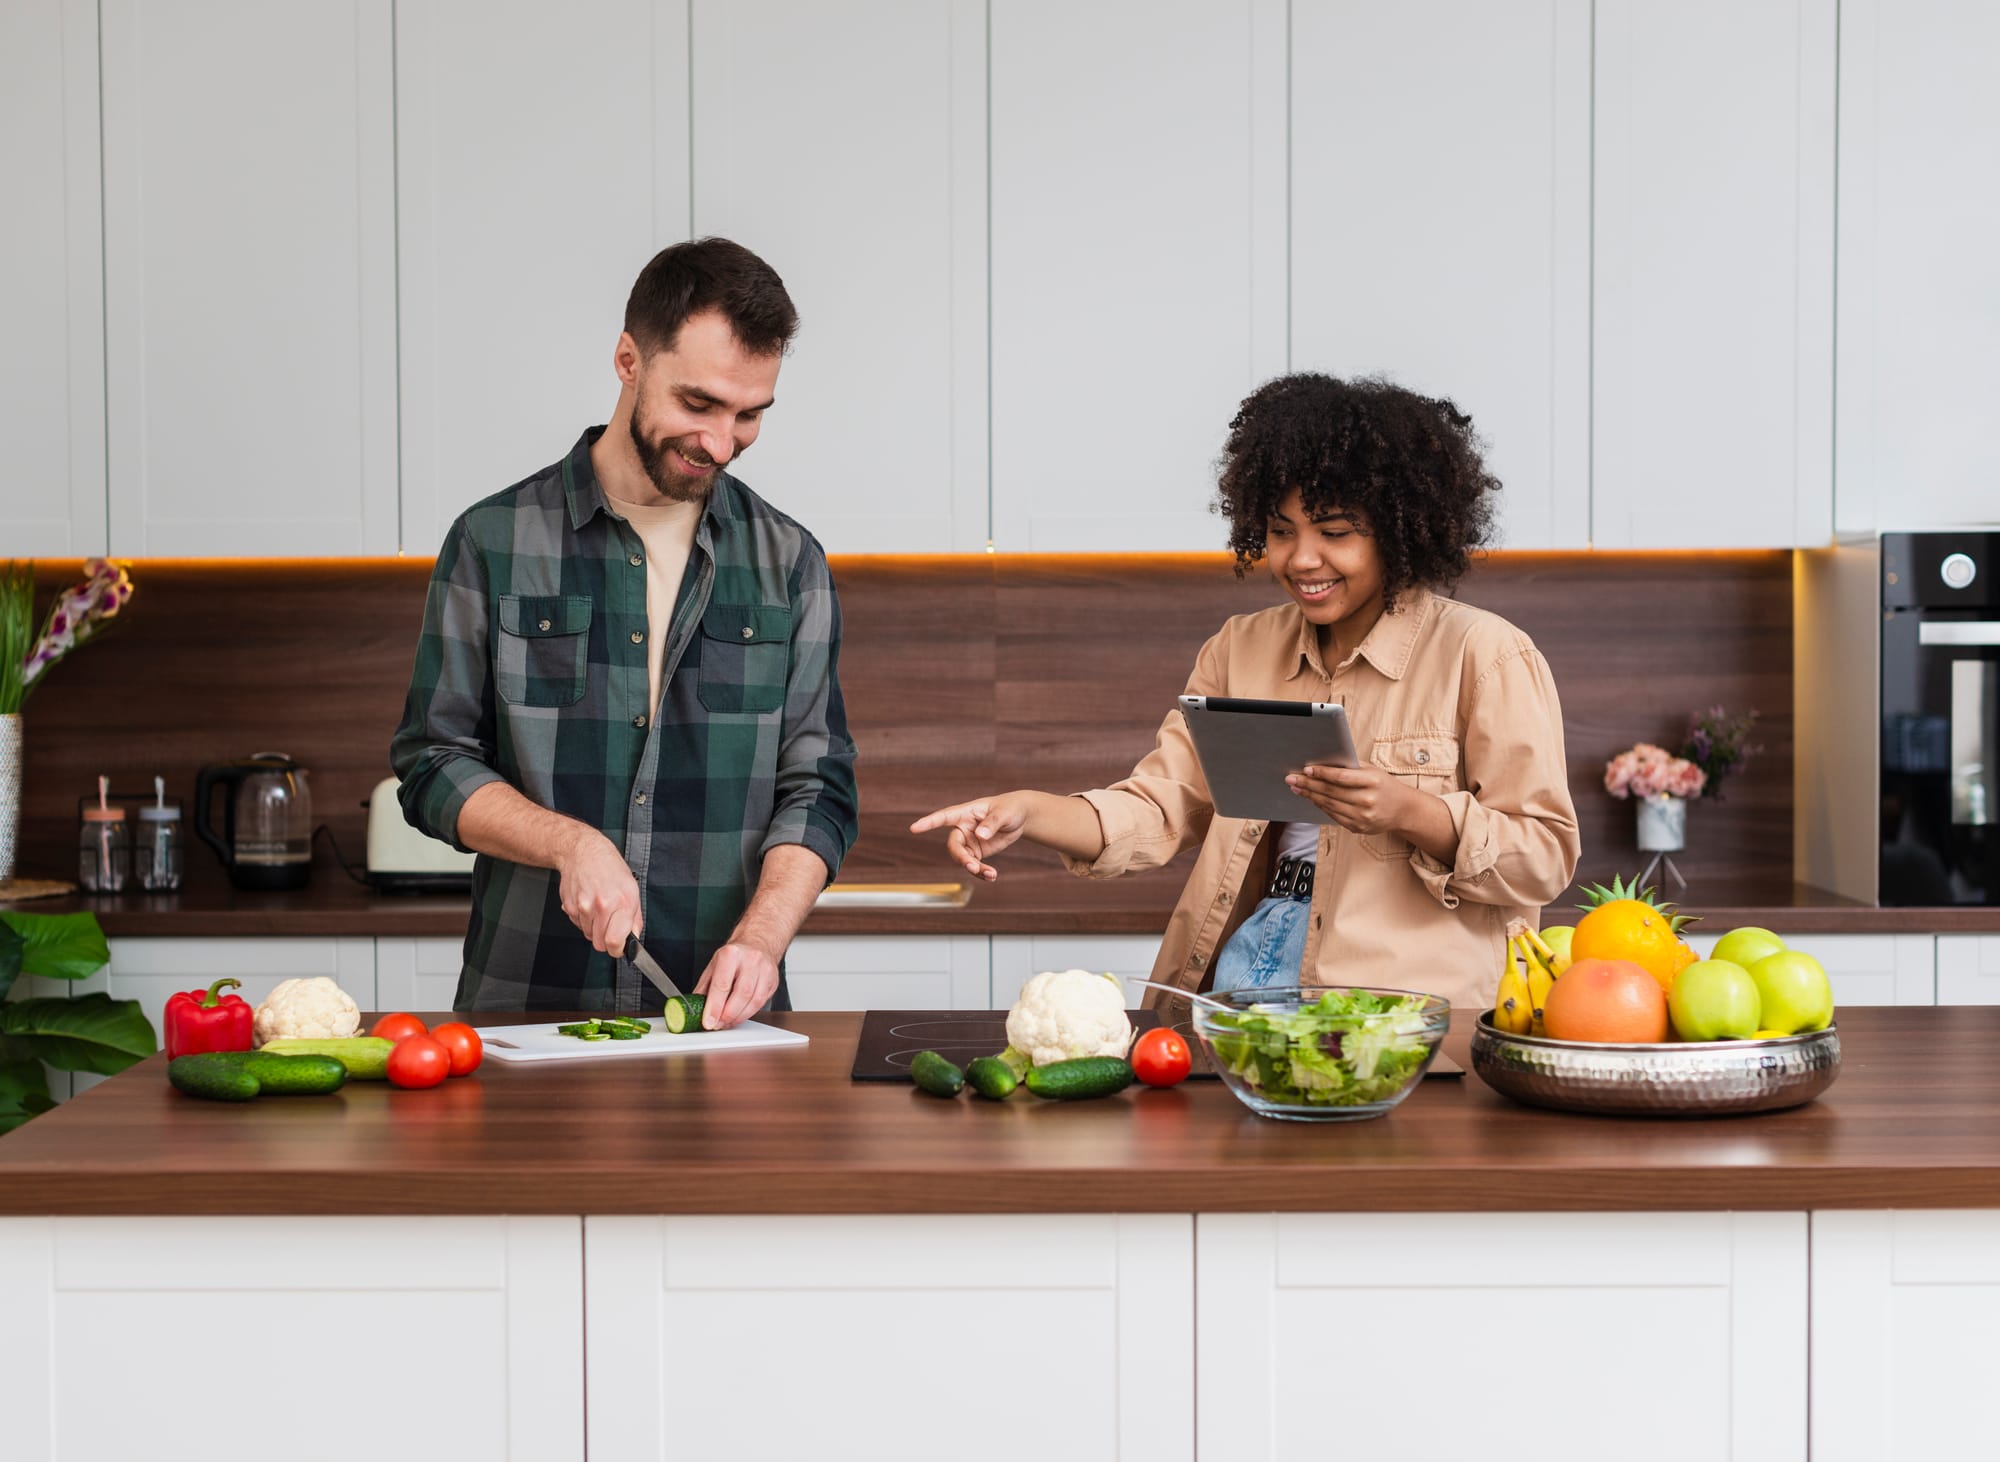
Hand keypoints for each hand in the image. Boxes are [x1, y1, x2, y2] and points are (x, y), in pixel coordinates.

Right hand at [556, 827, 644, 956]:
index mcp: (622, 903)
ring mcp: (583, 906)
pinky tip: (588, 904)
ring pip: (588, 935)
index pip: (614, 942)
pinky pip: (578, 925)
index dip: (617, 949)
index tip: (619, 947)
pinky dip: (583, 920)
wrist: (584, 852)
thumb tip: (634, 939)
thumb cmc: (610, 868)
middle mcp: (601, 906)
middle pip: (599, 944)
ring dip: (594, 928)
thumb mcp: (632, 889)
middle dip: (606, 939)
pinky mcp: (569, 906)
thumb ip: (635, 919)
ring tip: (599, 909)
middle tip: (610, 925)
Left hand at [695, 941, 780, 1028]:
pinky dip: (749, 1013)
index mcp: (730, 954)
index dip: (715, 1007)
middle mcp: (750, 960)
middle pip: (741, 994)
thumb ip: (704, 988)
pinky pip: (762, 1002)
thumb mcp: (713, 966)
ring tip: (727, 1022)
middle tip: (717, 1024)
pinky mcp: (774, 980)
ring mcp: (765, 969)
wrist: (757, 944)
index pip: (722, 985)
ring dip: (739, 1017)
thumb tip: (695, 1009)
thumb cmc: (733, 956)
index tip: (709, 1022)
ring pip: (754, 1001)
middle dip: (728, 1015)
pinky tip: (739, 1016)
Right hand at [908, 794, 1030, 880]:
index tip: (914, 828)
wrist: (1019, 817)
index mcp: (965, 813)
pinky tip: (992, 876)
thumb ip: (992, 823)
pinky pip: (974, 865)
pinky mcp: (977, 852)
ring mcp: (969, 841)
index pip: (944, 817)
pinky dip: (982, 873)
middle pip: (954, 845)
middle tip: (973, 866)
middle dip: (961, 858)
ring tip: (990, 874)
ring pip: (963, 859)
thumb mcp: (1003, 814)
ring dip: (974, 869)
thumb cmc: (1010, 808)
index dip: (929, 823)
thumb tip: (980, 835)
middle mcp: (963, 828)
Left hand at [1285, 765, 1416, 837]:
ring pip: (1329, 805)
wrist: (1403, 810)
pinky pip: (1334, 816)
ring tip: (1297, 788)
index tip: (1306, 769)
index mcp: (1372, 782)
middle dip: (1308, 785)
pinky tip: (1312, 799)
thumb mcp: (1373, 770)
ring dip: (1310, 796)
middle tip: (1292, 779)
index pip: (1341, 777)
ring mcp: (1363, 817)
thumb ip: (1350, 767)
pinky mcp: (1358, 828)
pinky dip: (1321, 807)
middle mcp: (1368, 800)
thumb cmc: (1384, 785)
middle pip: (1331, 792)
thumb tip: (1322, 763)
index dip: (1321, 774)